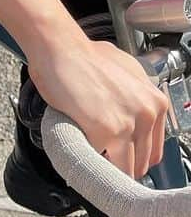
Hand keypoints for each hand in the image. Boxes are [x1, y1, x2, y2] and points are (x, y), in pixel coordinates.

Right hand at [26, 31, 167, 178]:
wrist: (59, 47)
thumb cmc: (84, 57)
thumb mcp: (126, 74)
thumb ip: (135, 101)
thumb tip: (132, 120)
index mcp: (156, 102)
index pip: (153, 151)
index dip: (133, 157)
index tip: (119, 158)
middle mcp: (148, 113)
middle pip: (140, 163)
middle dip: (120, 164)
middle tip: (100, 158)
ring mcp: (128, 123)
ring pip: (124, 169)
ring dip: (106, 168)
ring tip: (90, 158)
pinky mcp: (105, 131)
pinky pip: (100, 164)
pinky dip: (89, 162)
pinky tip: (80, 151)